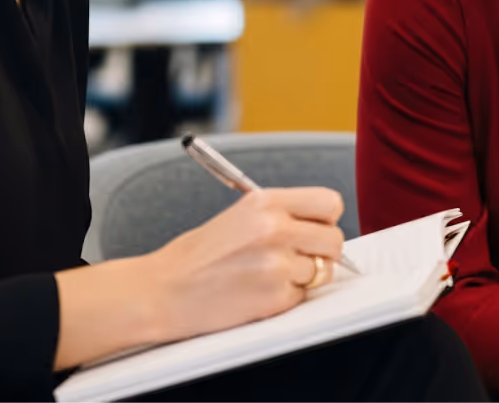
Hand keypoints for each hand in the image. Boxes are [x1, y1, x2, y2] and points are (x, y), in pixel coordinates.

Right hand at [142, 187, 345, 343]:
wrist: (163, 290)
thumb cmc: (199, 254)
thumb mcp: (243, 214)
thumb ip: (284, 214)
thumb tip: (323, 226)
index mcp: (267, 201)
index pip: (329, 202)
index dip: (327, 219)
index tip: (318, 228)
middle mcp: (276, 228)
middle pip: (335, 240)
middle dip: (323, 252)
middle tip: (301, 258)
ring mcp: (277, 264)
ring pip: (323, 271)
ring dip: (304, 278)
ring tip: (270, 276)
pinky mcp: (274, 298)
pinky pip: (303, 298)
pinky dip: (287, 298)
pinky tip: (259, 293)